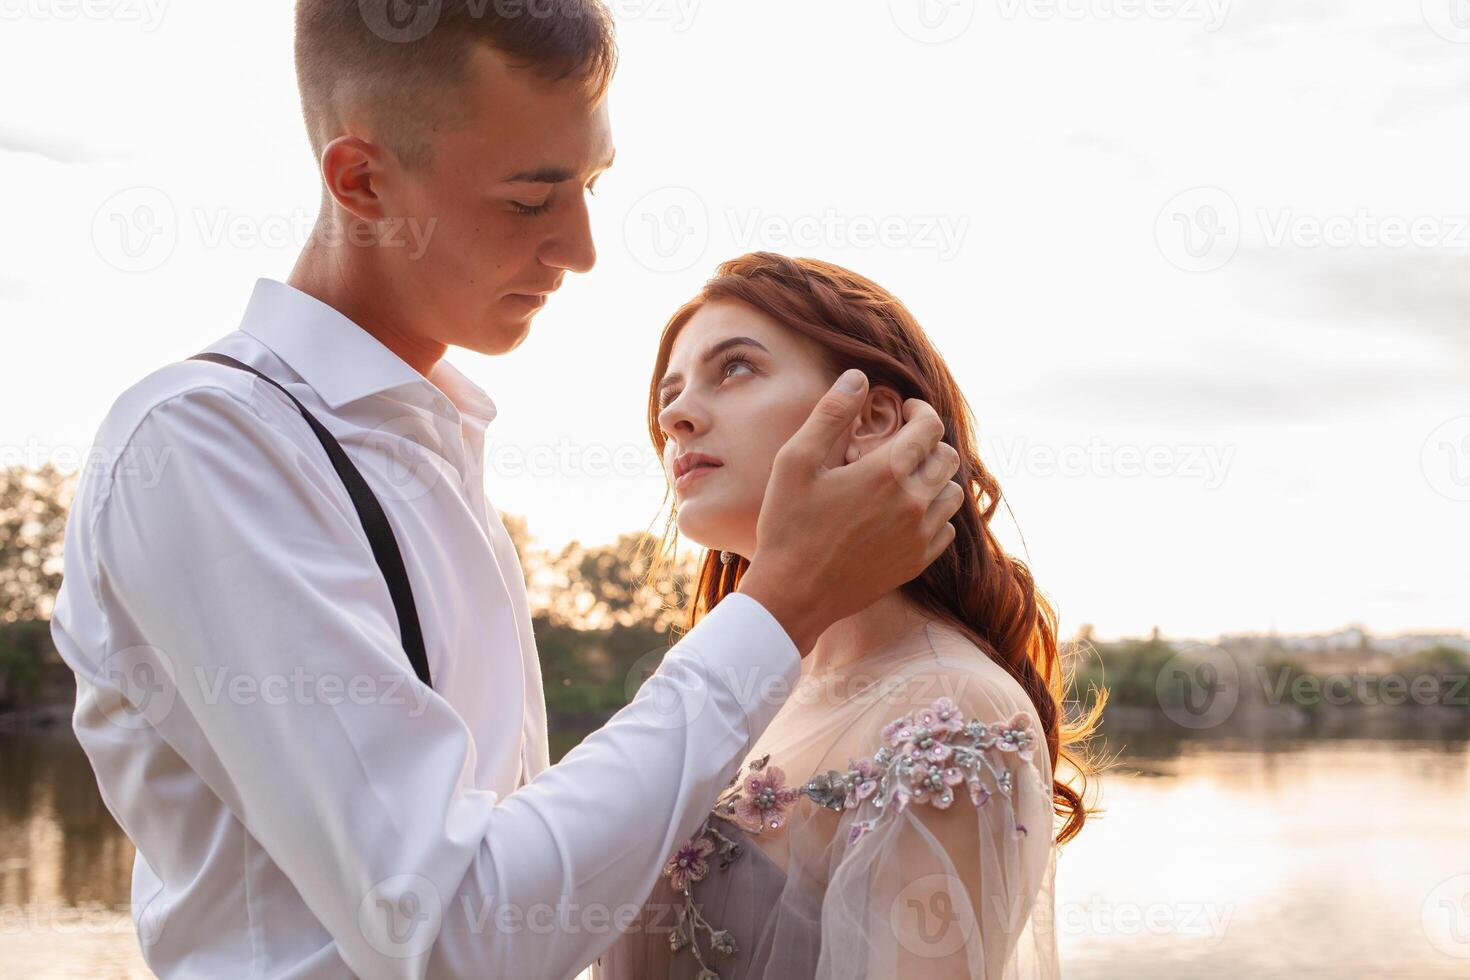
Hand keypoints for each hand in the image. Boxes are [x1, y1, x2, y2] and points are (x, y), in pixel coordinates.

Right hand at [737, 369, 962, 655]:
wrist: (793, 594)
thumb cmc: (788, 525)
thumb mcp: (796, 461)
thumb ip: (830, 414)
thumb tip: (858, 377)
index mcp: (888, 471)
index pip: (930, 426)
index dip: (920, 410)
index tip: (904, 410)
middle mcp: (914, 502)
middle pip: (947, 456)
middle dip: (928, 442)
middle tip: (902, 442)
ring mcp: (920, 536)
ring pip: (952, 493)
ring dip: (935, 478)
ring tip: (906, 476)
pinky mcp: (917, 563)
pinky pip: (946, 529)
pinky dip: (933, 513)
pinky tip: (905, 512)